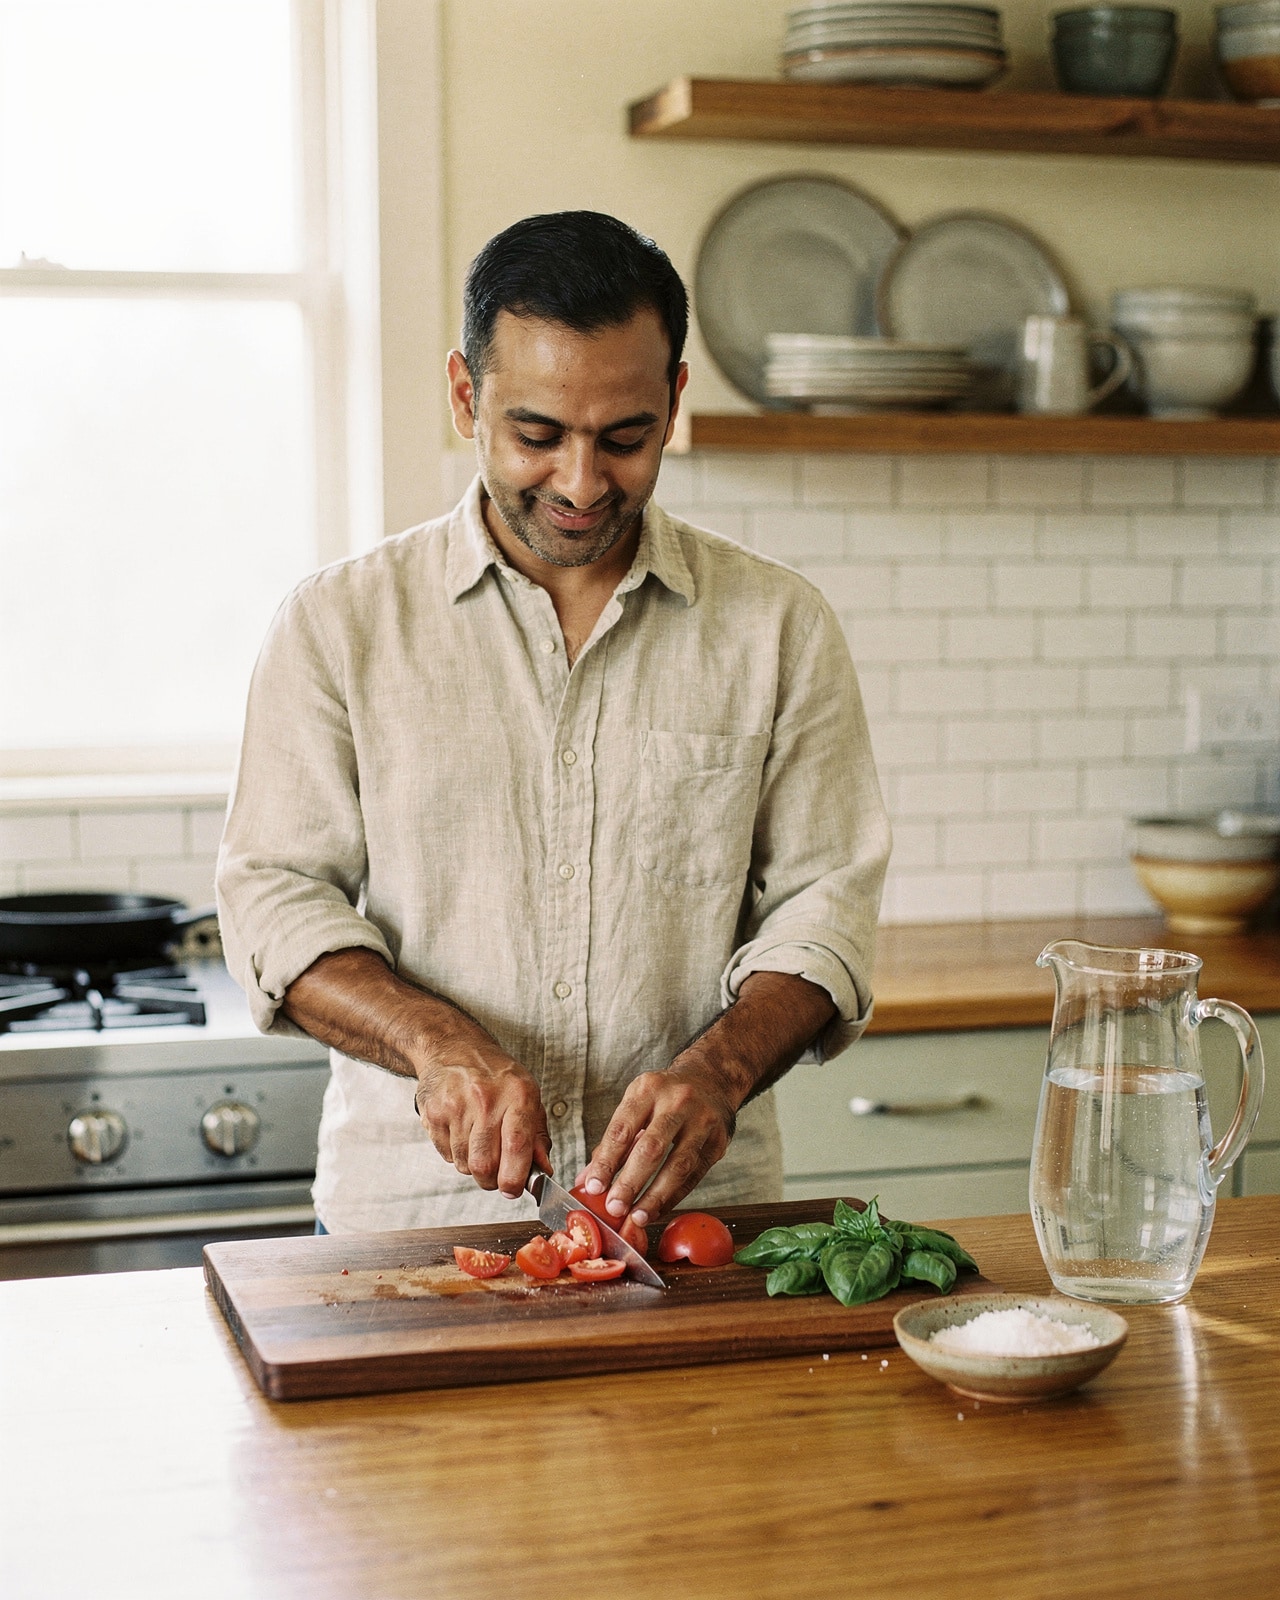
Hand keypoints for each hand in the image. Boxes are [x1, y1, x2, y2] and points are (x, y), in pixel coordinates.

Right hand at [413, 1033, 550, 1198]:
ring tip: (479, 1145)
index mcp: (517, 1094)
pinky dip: (457, 1155)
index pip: (516, 1144)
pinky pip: (447, 1156)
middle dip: (492, 1181)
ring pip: (465, 1165)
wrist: (452, 1048)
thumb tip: (543, 1170)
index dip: (515, 1176)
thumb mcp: (527, 1096)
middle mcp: (485, 1099)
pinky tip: (462, 1134)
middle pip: (485, 1164)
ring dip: (474, 1167)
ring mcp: (455, 1106)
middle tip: (497, 1175)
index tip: (514, 1189)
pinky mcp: (433, 1114)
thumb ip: (537, 1136)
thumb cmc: (495, 1075)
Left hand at [574, 1061, 737, 1225]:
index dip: (607, 1161)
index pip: (622, 1129)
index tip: (594, 1187)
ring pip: (678, 1166)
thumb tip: (587, 1181)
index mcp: (648, 1089)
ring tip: (637, 1216)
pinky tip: (658, 1210)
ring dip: (655, 1197)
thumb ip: (612, 1143)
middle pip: (651, 1148)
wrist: (710, 1080)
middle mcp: (677, 1102)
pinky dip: (674, 1197)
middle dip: (631, 1182)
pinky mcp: (718, 1142)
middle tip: (615, 1207)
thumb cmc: (664, 1097)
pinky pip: (694, 1176)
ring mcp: (702, 1121)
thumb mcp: (636, 1105)